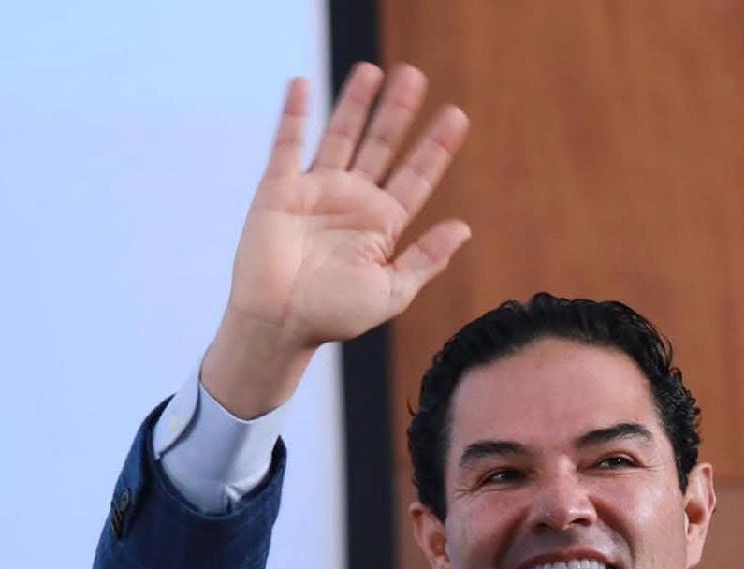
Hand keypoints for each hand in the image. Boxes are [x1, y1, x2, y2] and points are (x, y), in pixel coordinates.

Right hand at [203, 64, 469, 415]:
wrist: (279, 324)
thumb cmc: (334, 317)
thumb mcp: (392, 292)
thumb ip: (426, 259)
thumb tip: (463, 228)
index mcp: (382, 227)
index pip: (416, 178)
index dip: (435, 149)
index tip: (456, 117)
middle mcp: (353, 203)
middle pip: (381, 146)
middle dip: (398, 113)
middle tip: (415, 76)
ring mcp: (317, 193)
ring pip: (341, 136)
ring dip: (355, 104)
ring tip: (373, 70)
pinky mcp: (280, 190)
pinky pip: (287, 144)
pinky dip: (295, 115)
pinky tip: (304, 85)